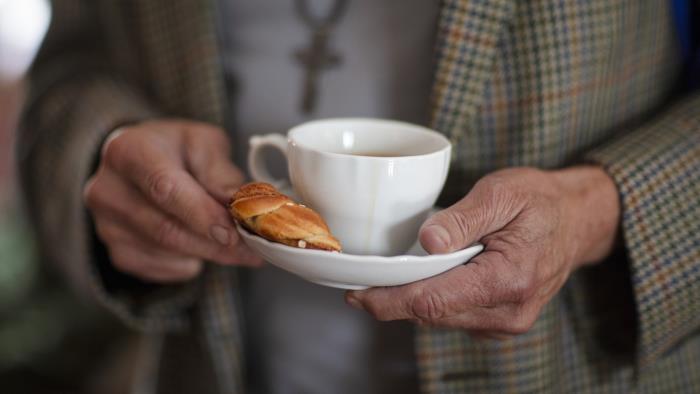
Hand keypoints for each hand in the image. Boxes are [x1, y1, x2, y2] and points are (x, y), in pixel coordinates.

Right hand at [84, 119, 262, 282]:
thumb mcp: (204, 144)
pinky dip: (188, 263)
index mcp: (129, 151)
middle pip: (166, 228)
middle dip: (215, 244)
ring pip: (166, 252)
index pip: (165, 189)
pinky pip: (160, 269)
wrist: (140, 162)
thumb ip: (221, 174)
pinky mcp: (116, 250)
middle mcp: (108, 189)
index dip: (201, 215)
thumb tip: (242, 207)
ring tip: (236, 246)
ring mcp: (106, 224)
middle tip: (253, 249)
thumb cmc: (176, 150)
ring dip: (207, 254)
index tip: (233, 233)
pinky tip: (200, 246)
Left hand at [346, 166, 619, 337]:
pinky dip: (431, 300)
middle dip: (392, 301)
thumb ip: (463, 219)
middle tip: (360, 284)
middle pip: (432, 315)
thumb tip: (426, 241)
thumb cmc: (540, 201)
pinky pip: (454, 316)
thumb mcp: (502, 193)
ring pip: (441, 319)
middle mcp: (509, 312)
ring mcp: (506, 322)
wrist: (576, 220)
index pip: (434, 301)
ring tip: (386, 279)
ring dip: (410, 301)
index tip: (357, 295)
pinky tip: (422, 280)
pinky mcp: (500, 321)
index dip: (390, 301)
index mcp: (508, 279)